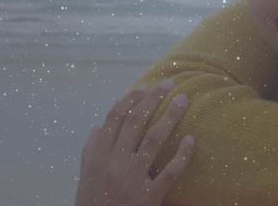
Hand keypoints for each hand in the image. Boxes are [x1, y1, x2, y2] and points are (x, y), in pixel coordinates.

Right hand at [75, 82, 195, 205]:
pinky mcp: (149, 197)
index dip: (131, 100)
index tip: (145, 87)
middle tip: (169, 84)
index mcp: (97, 156)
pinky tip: (192, 140)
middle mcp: (114, 163)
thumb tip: (97, 127)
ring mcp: (132, 179)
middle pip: (135, 123)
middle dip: (153, 99)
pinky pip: (170, 172)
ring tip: (183, 100)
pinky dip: (182, 155)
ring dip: (169, 117)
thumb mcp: (85, 177)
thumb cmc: (93, 203)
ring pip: (153, 140)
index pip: (114, 119)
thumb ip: (90, 151)